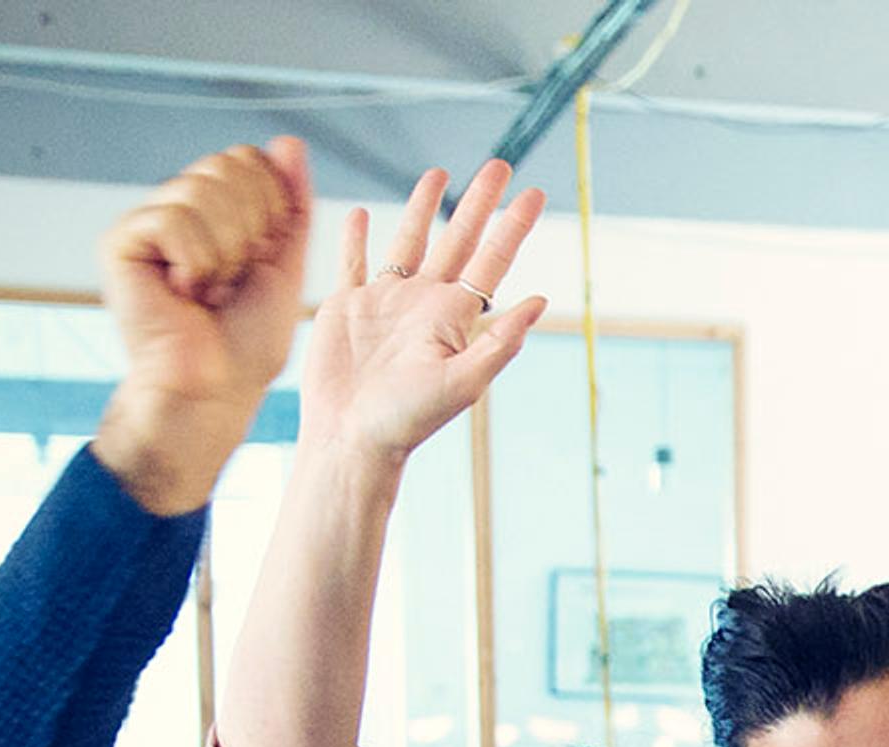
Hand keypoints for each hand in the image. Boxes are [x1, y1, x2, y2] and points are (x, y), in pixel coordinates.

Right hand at [94, 139, 314, 513]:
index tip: (260, 259)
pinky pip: (173, 218)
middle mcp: (174, 208)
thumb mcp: (285, 263)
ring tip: (207, 289)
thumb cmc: (248, 340)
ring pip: (201, 189)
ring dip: (224, 251)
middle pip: (227, 164)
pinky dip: (195, 260)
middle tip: (230, 279)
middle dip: (249, 228)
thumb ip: (290, 203)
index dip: (270, 206)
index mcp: (212, 210)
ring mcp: (144, 223)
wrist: (216, 388)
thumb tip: (288, 141)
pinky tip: (182, 291)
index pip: (248, 158)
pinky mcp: (119, 242)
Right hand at [303, 161, 552, 470]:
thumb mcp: (461, 382)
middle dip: (478, 202)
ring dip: (422, 208)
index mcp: (454, 317)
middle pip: (458, 239)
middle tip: (499, 165)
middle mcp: (424, 303)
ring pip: (408, 241)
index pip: (492, 261)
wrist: (350, 438)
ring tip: (438, 174)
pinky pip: (353, 263)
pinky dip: (357, 238)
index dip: (512, 227)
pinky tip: (360, 216)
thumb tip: (541, 301)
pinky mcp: (347, 307)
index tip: (533, 193)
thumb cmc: (407, 420)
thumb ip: (498, 341)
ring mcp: (385, 302)